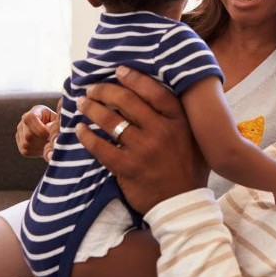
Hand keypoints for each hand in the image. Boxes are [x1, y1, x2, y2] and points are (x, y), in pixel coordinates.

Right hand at [15, 102, 59, 159]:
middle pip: (28, 134)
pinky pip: (26, 151)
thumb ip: (55, 123)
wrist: (53, 135)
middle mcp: (24, 121)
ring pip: (26, 143)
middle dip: (42, 140)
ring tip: (49, 144)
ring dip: (40, 146)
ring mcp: (20, 133)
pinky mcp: (20, 145)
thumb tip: (48, 128)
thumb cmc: (58, 126)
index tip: (50, 134)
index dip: (39, 128)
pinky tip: (44, 148)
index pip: (29, 118)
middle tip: (52, 141)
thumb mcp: (59, 121)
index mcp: (35, 111)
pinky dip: (37, 152)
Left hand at [76, 66, 207, 213]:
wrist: (183, 205)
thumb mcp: (194, 138)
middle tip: (92, 89)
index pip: (153, 91)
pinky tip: (80, 130)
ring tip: (83, 104)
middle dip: (105, 90)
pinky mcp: (127, 168)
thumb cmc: (189, 169)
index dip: (134, 78)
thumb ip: (181, 118)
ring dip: (92, 109)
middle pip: (127, 101)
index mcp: (178, 121)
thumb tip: (162, 94)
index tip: (118, 71)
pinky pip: (101, 147)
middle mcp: (161, 132)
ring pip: (111, 121)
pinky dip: (87, 137)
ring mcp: (143, 150)